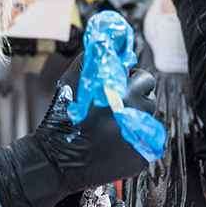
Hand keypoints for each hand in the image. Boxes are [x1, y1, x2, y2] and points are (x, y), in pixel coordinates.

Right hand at [0, 54, 159, 206]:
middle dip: (136, 101)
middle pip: (149, 100)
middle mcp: (134, 116)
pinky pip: (146, 143)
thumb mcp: (72, 81)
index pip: (144, 79)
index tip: (123, 87)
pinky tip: (115, 143)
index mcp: (120, 94)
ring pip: (149, 121)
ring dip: (135, 120)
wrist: (56, 161)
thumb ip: (93, 60)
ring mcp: (139, 139)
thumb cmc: (62, 120)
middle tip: (116, 108)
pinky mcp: (141, 158)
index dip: (132, 82)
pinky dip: (135, 141)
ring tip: (113, 127)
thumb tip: (111, 45)